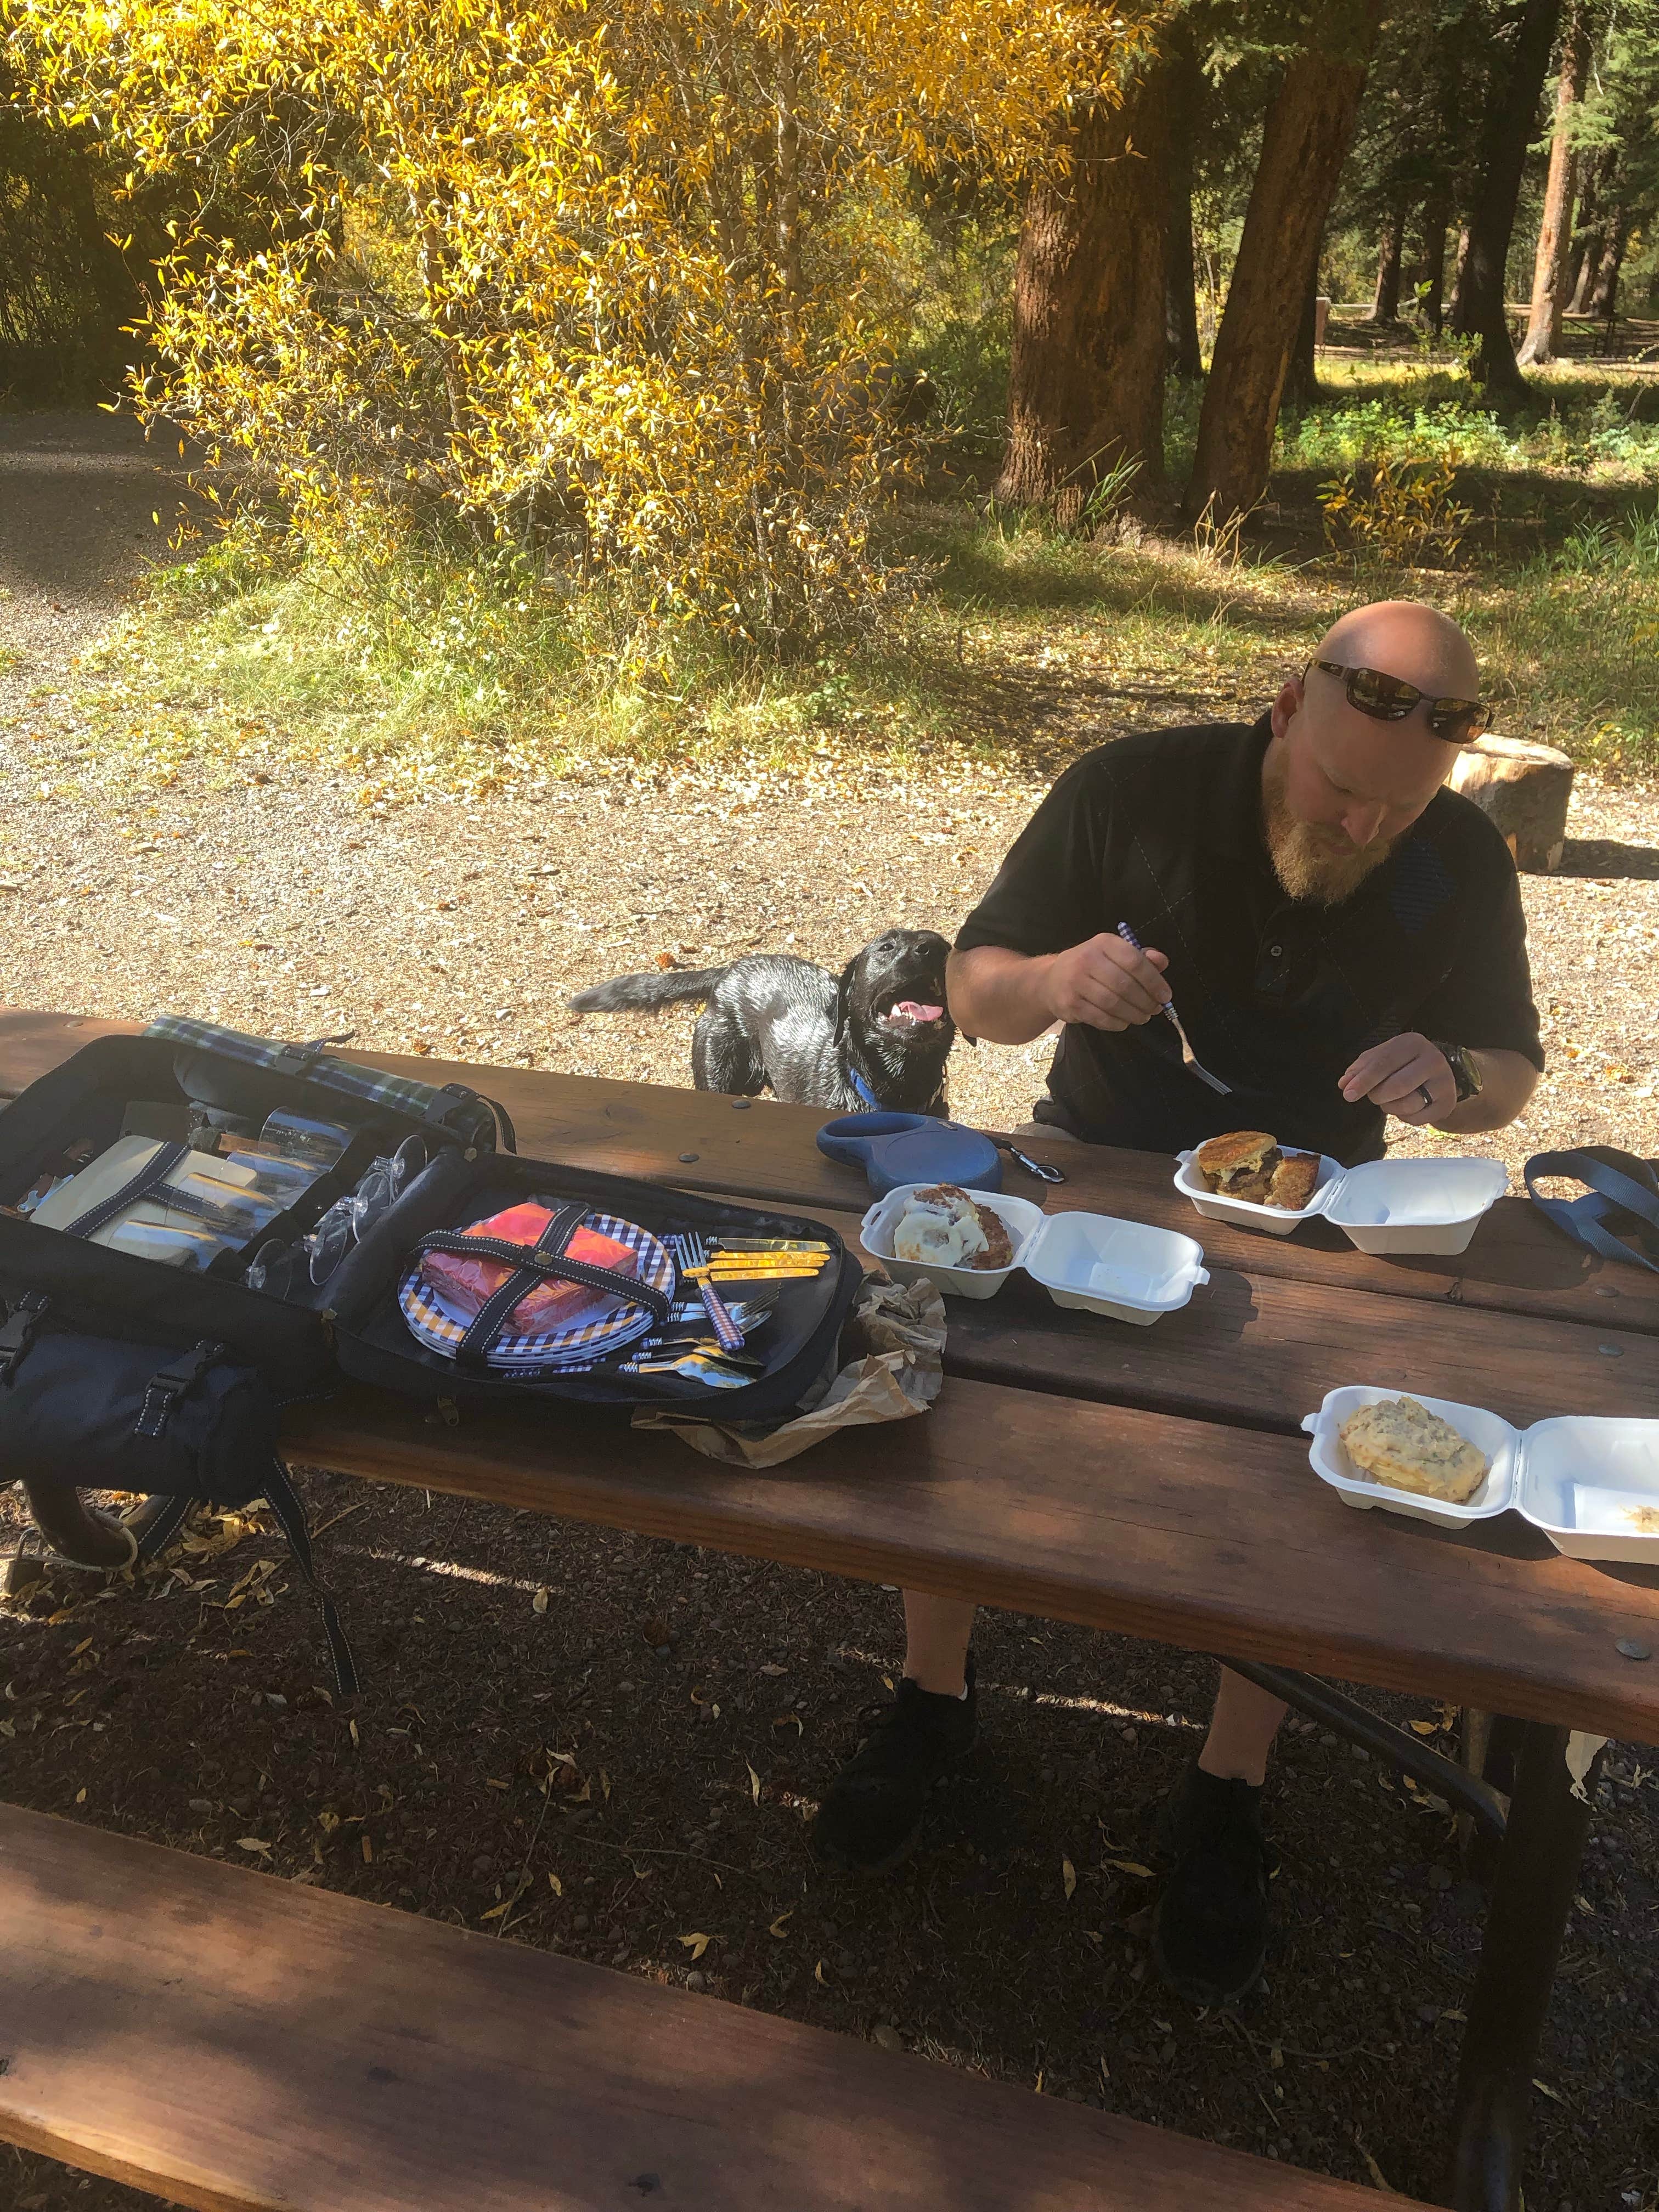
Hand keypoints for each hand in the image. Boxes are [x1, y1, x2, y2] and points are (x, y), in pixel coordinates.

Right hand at [1043, 933, 1170, 1030]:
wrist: (1052, 980)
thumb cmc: (1091, 966)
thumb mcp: (1115, 955)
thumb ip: (1141, 958)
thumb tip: (1161, 962)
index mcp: (1103, 943)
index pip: (1135, 961)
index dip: (1154, 981)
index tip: (1165, 996)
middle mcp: (1087, 959)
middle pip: (1125, 985)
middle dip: (1145, 1001)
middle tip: (1155, 1010)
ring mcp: (1075, 982)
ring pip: (1113, 1003)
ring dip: (1133, 1014)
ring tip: (1142, 1017)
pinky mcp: (1069, 1003)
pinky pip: (1100, 1018)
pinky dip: (1117, 1023)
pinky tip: (1124, 1022)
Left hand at [1339, 1033, 1454, 1124]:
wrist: (1436, 1077)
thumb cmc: (1402, 1065)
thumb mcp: (1380, 1059)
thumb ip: (1360, 1069)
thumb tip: (1344, 1084)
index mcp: (1413, 1042)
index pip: (1384, 1062)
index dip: (1364, 1080)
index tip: (1348, 1094)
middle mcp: (1433, 1059)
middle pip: (1396, 1086)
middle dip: (1377, 1095)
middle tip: (1374, 1096)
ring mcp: (1444, 1082)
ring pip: (1407, 1104)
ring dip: (1390, 1107)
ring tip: (1390, 1099)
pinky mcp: (1447, 1103)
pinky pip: (1417, 1119)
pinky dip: (1403, 1116)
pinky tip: (1407, 1106)